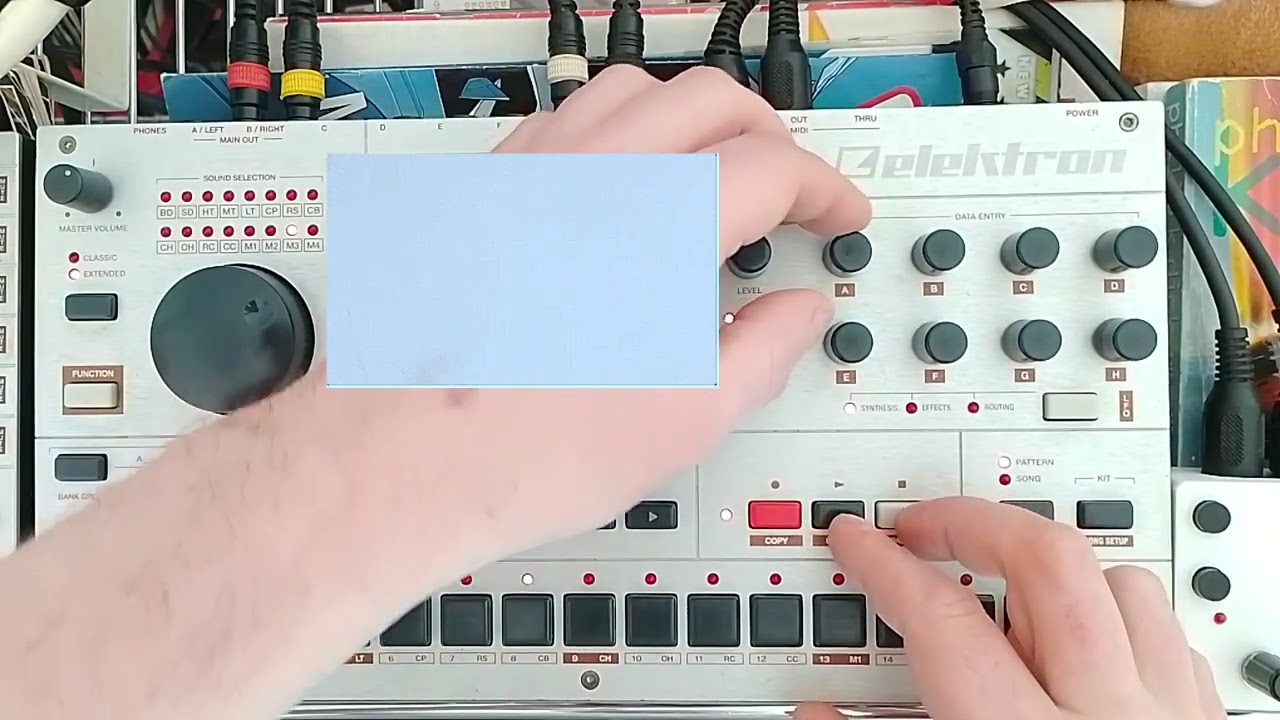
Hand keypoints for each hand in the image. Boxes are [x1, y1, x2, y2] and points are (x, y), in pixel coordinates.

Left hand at [288, 65, 869, 563]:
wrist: (396, 459)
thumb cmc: (524, 450)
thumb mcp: (684, 420)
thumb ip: (764, 349)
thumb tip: (800, 310)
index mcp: (656, 225)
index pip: (773, 165)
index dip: (825, 187)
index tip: (839, 214)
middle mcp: (590, 176)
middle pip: (710, 100)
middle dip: (770, 137)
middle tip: (789, 193)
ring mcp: (525, 171)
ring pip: (632, 91)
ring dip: (691, 120)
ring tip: (709, 179)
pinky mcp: (479, 187)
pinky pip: (562, 121)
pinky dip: (615, 134)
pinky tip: (619, 191)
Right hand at [801, 499, 1225, 719]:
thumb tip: (814, 710)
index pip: (944, 621)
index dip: (887, 567)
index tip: (856, 538)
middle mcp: (1108, 717)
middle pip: (1050, 564)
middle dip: (973, 523)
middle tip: (922, 526)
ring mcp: (1167, 718)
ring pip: (1126, 587)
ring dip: (1058, 565)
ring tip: (1007, 577)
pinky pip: (1171, 638)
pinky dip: (1121, 619)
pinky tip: (1083, 639)